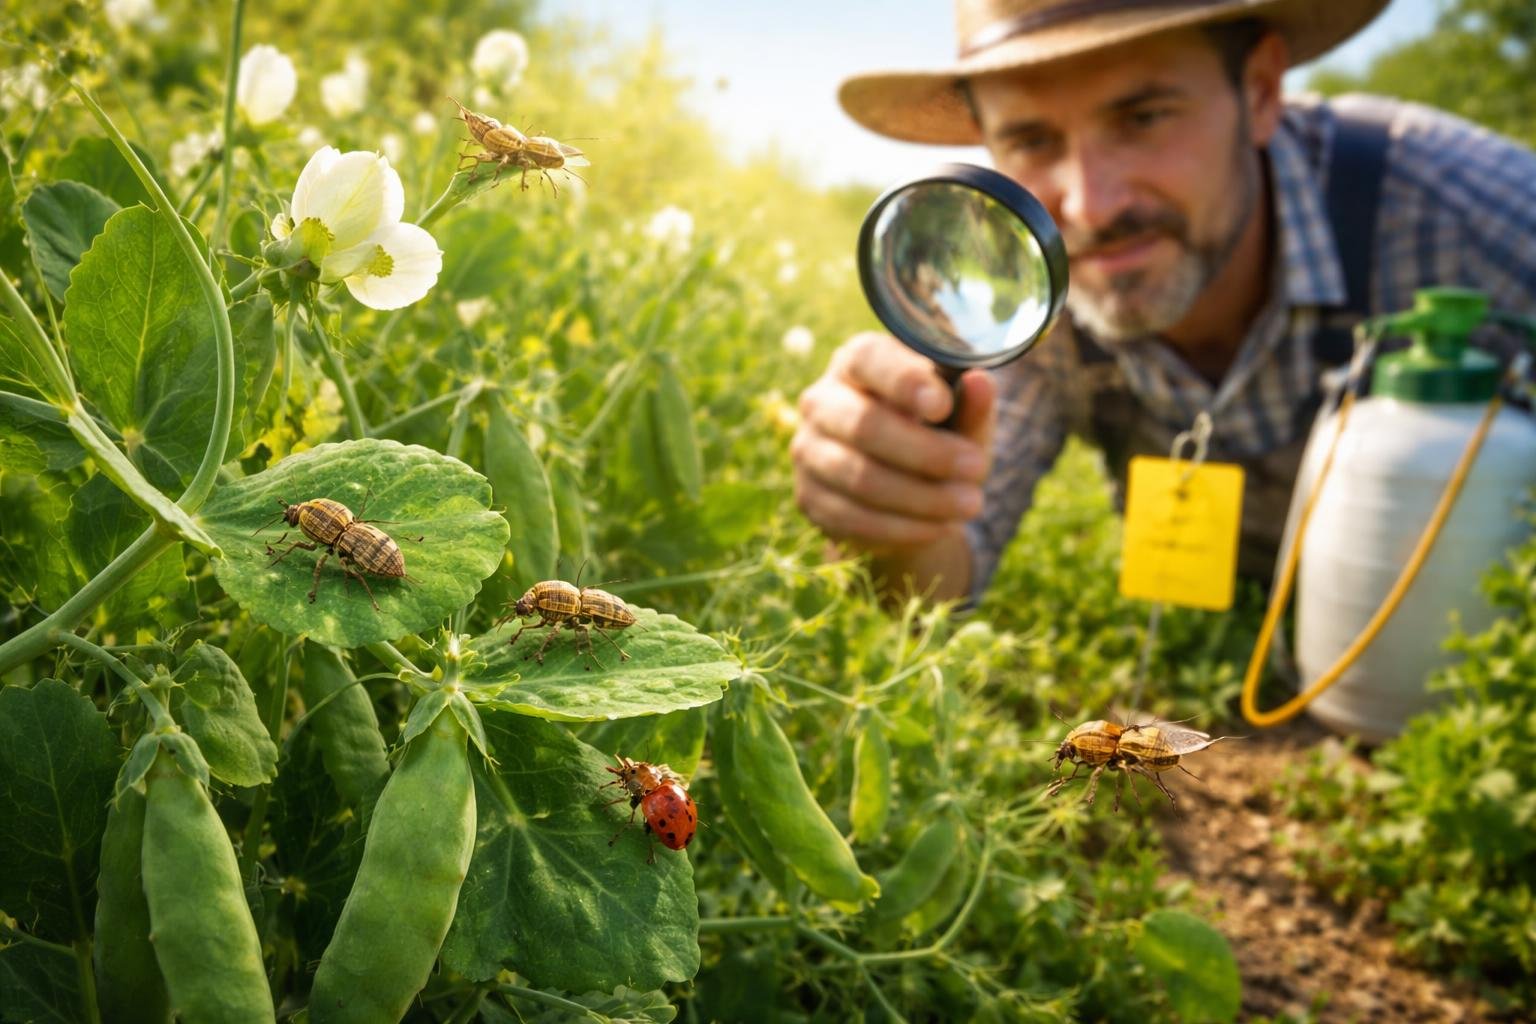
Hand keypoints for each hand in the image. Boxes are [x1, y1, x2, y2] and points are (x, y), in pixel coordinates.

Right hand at [791, 331, 995, 556]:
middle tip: (977, 468)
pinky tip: (939, 526)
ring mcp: (808, 450)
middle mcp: (821, 401)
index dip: (903, 381)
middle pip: (864, 425)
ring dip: (922, 497)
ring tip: (969, 504)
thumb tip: (980, 382)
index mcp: (856, 362)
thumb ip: (971, 404)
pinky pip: (853, 518)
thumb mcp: (961, 418)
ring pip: (860, 477)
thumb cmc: (935, 433)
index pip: (868, 359)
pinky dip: (903, 527)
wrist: (905, 485)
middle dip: (926, 452)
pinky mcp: (809, 497)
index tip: (942, 405)